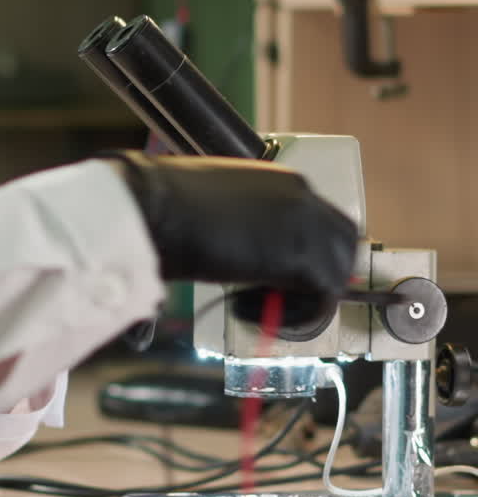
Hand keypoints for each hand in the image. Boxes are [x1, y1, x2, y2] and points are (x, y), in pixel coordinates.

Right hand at [111, 151, 357, 330]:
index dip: (304, 256)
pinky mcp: (303, 254)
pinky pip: (322, 298)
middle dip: (317, 275)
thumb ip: (249, 225)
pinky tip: (245, 309)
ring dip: (301, 300)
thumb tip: (254, 253)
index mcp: (283, 180)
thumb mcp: (220, 207)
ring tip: (251, 305)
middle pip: (342, 243)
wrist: (154, 209)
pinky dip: (292, 316)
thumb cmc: (167, 206)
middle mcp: (303, 195)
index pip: (321, 221)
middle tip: (274, 297)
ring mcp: (307, 223)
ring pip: (336, 273)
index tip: (270, 278)